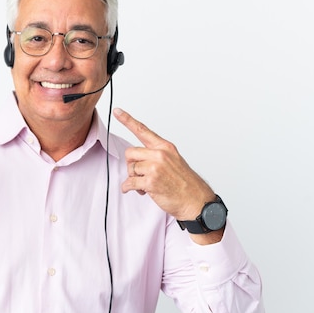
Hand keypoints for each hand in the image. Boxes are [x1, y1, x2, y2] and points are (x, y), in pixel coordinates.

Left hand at [113, 107, 214, 221]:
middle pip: (130, 152)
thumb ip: (156, 155)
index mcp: (165, 147)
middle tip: (140, 174)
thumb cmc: (185, 183)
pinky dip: (129, 188)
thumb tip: (138, 159)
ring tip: (145, 185)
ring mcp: (156, 168)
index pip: (143, 130)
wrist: (196, 201)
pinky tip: (138, 190)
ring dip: (134, 179)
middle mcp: (160, 154)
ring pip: (131, 168)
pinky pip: (130, 182)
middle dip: (132, 165)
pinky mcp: (151, 182)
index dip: (127, 120)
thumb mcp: (174, 161)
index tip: (117, 111)